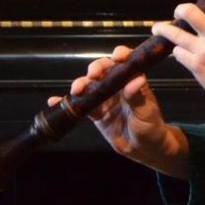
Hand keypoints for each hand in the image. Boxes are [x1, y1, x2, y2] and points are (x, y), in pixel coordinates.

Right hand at [49, 46, 188, 176]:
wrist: (142, 149)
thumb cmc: (151, 127)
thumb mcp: (147, 112)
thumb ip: (139, 97)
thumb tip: (137, 79)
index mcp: (133, 82)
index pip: (126, 63)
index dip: (121, 55)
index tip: (117, 57)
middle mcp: (117, 86)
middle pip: (103, 70)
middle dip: (95, 69)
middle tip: (92, 75)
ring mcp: (104, 99)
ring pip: (89, 86)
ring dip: (80, 84)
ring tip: (76, 90)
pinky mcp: (95, 112)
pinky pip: (80, 105)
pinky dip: (66, 103)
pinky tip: (54, 102)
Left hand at [152, 0, 204, 117]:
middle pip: (187, 11)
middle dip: (179, 10)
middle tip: (178, 14)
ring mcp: (204, 51)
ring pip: (173, 33)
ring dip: (162, 29)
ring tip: (159, 29)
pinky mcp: (196, 66)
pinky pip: (178, 53)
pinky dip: (179, 53)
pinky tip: (182, 54)